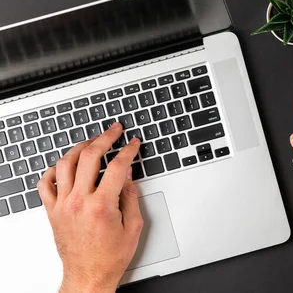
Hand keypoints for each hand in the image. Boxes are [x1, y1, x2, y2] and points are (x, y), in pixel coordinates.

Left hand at [37, 122, 143, 292]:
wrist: (88, 275)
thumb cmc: (110, 256)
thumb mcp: (133, 226)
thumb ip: (130, 197)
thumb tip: (127, 176)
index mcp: (102, 206)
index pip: (116, 166)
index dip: (128, 150)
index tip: (133, 144)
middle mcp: (79, 202)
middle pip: (90, 157)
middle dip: (105, 138)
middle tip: (114, 130)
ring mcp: (63, 205)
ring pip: (66, 164)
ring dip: (80, 147)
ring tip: (91, 141)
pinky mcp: (52, 211)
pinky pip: (45, 183)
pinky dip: (53, 170)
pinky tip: (64, 165)